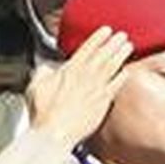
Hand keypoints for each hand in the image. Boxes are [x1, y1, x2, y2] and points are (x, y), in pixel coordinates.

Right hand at [28, 26, 132, 148]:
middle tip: (122, 35)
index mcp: (69, 70)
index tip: (106, 30)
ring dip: (120, 54)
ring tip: (128, 46)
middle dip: (113, 43)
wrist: (55, 133)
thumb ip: (43, 73)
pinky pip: (115, 86)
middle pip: (102, 55)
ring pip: (111, 67)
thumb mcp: (36, 86)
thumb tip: (46, 69)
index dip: (98, 38)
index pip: (87, 48)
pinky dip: (121, 77)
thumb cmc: (45, 114)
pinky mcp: (102, 103)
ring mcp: (95, 90)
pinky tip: (127, 71)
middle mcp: (85, 77)